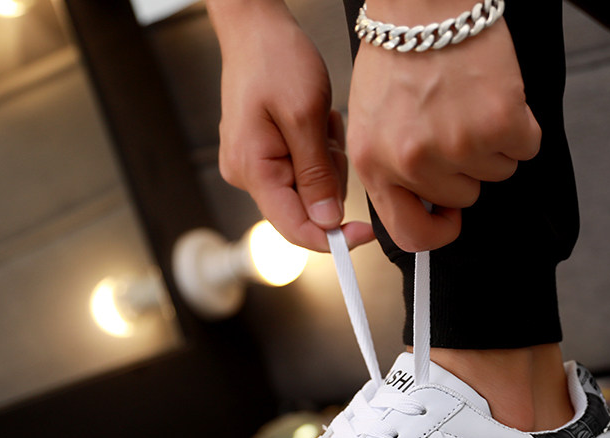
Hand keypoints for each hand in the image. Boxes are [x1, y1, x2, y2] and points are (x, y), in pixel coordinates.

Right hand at [208, 0, 373, 250]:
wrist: (255, 26)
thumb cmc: (274, 57)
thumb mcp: (305, 116)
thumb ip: (316, 176)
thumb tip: (327, 221)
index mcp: (253, 169)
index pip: (294, 228)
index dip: (331, 238)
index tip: (362, 234)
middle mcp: (247, 174)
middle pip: (304, 210)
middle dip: (329, 182)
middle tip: (330, 138)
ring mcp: (254, 166)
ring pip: (308, 190)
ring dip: (326, 163)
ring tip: (320, 123)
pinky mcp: (264, 156)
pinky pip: (302, 171)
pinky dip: (317, 153)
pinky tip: (315, 124)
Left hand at [347, 2, 540, 251]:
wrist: (426, 0)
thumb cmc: (398, 55)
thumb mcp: (371, 123)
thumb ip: (391, 170)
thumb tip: (425, 209)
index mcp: (375, 164)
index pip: (409, 235)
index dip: (436, 232)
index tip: (448, 218)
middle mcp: (413, 162)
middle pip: (462, 199)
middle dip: (466, 168)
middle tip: (456, 123)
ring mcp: (457, 145)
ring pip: (496, 173)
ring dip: (492, 144)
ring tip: (470, 103)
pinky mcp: (498, 124)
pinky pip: (525, 148)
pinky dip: (519, 127)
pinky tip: (496, 98)